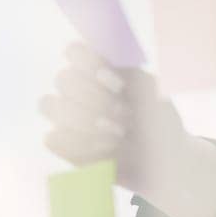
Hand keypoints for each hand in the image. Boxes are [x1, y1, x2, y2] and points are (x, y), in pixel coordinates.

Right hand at [40, 43, 215, 216]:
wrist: (165, 164)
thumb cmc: (160, 123)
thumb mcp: (154, 93)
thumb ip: (129, 70)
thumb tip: (102, 60)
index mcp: (99, 70)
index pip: (75, 52)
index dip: (88, 63)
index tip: (116, 83)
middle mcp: (78, 91)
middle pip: (63, 79)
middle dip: (95, 98)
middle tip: (124, 113)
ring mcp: (67, 118)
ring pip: (49, 104)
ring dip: (84, 119)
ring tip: (117, 134)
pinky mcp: (65, 146)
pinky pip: (53, 138)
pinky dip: (79, 144)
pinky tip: (105, 151)